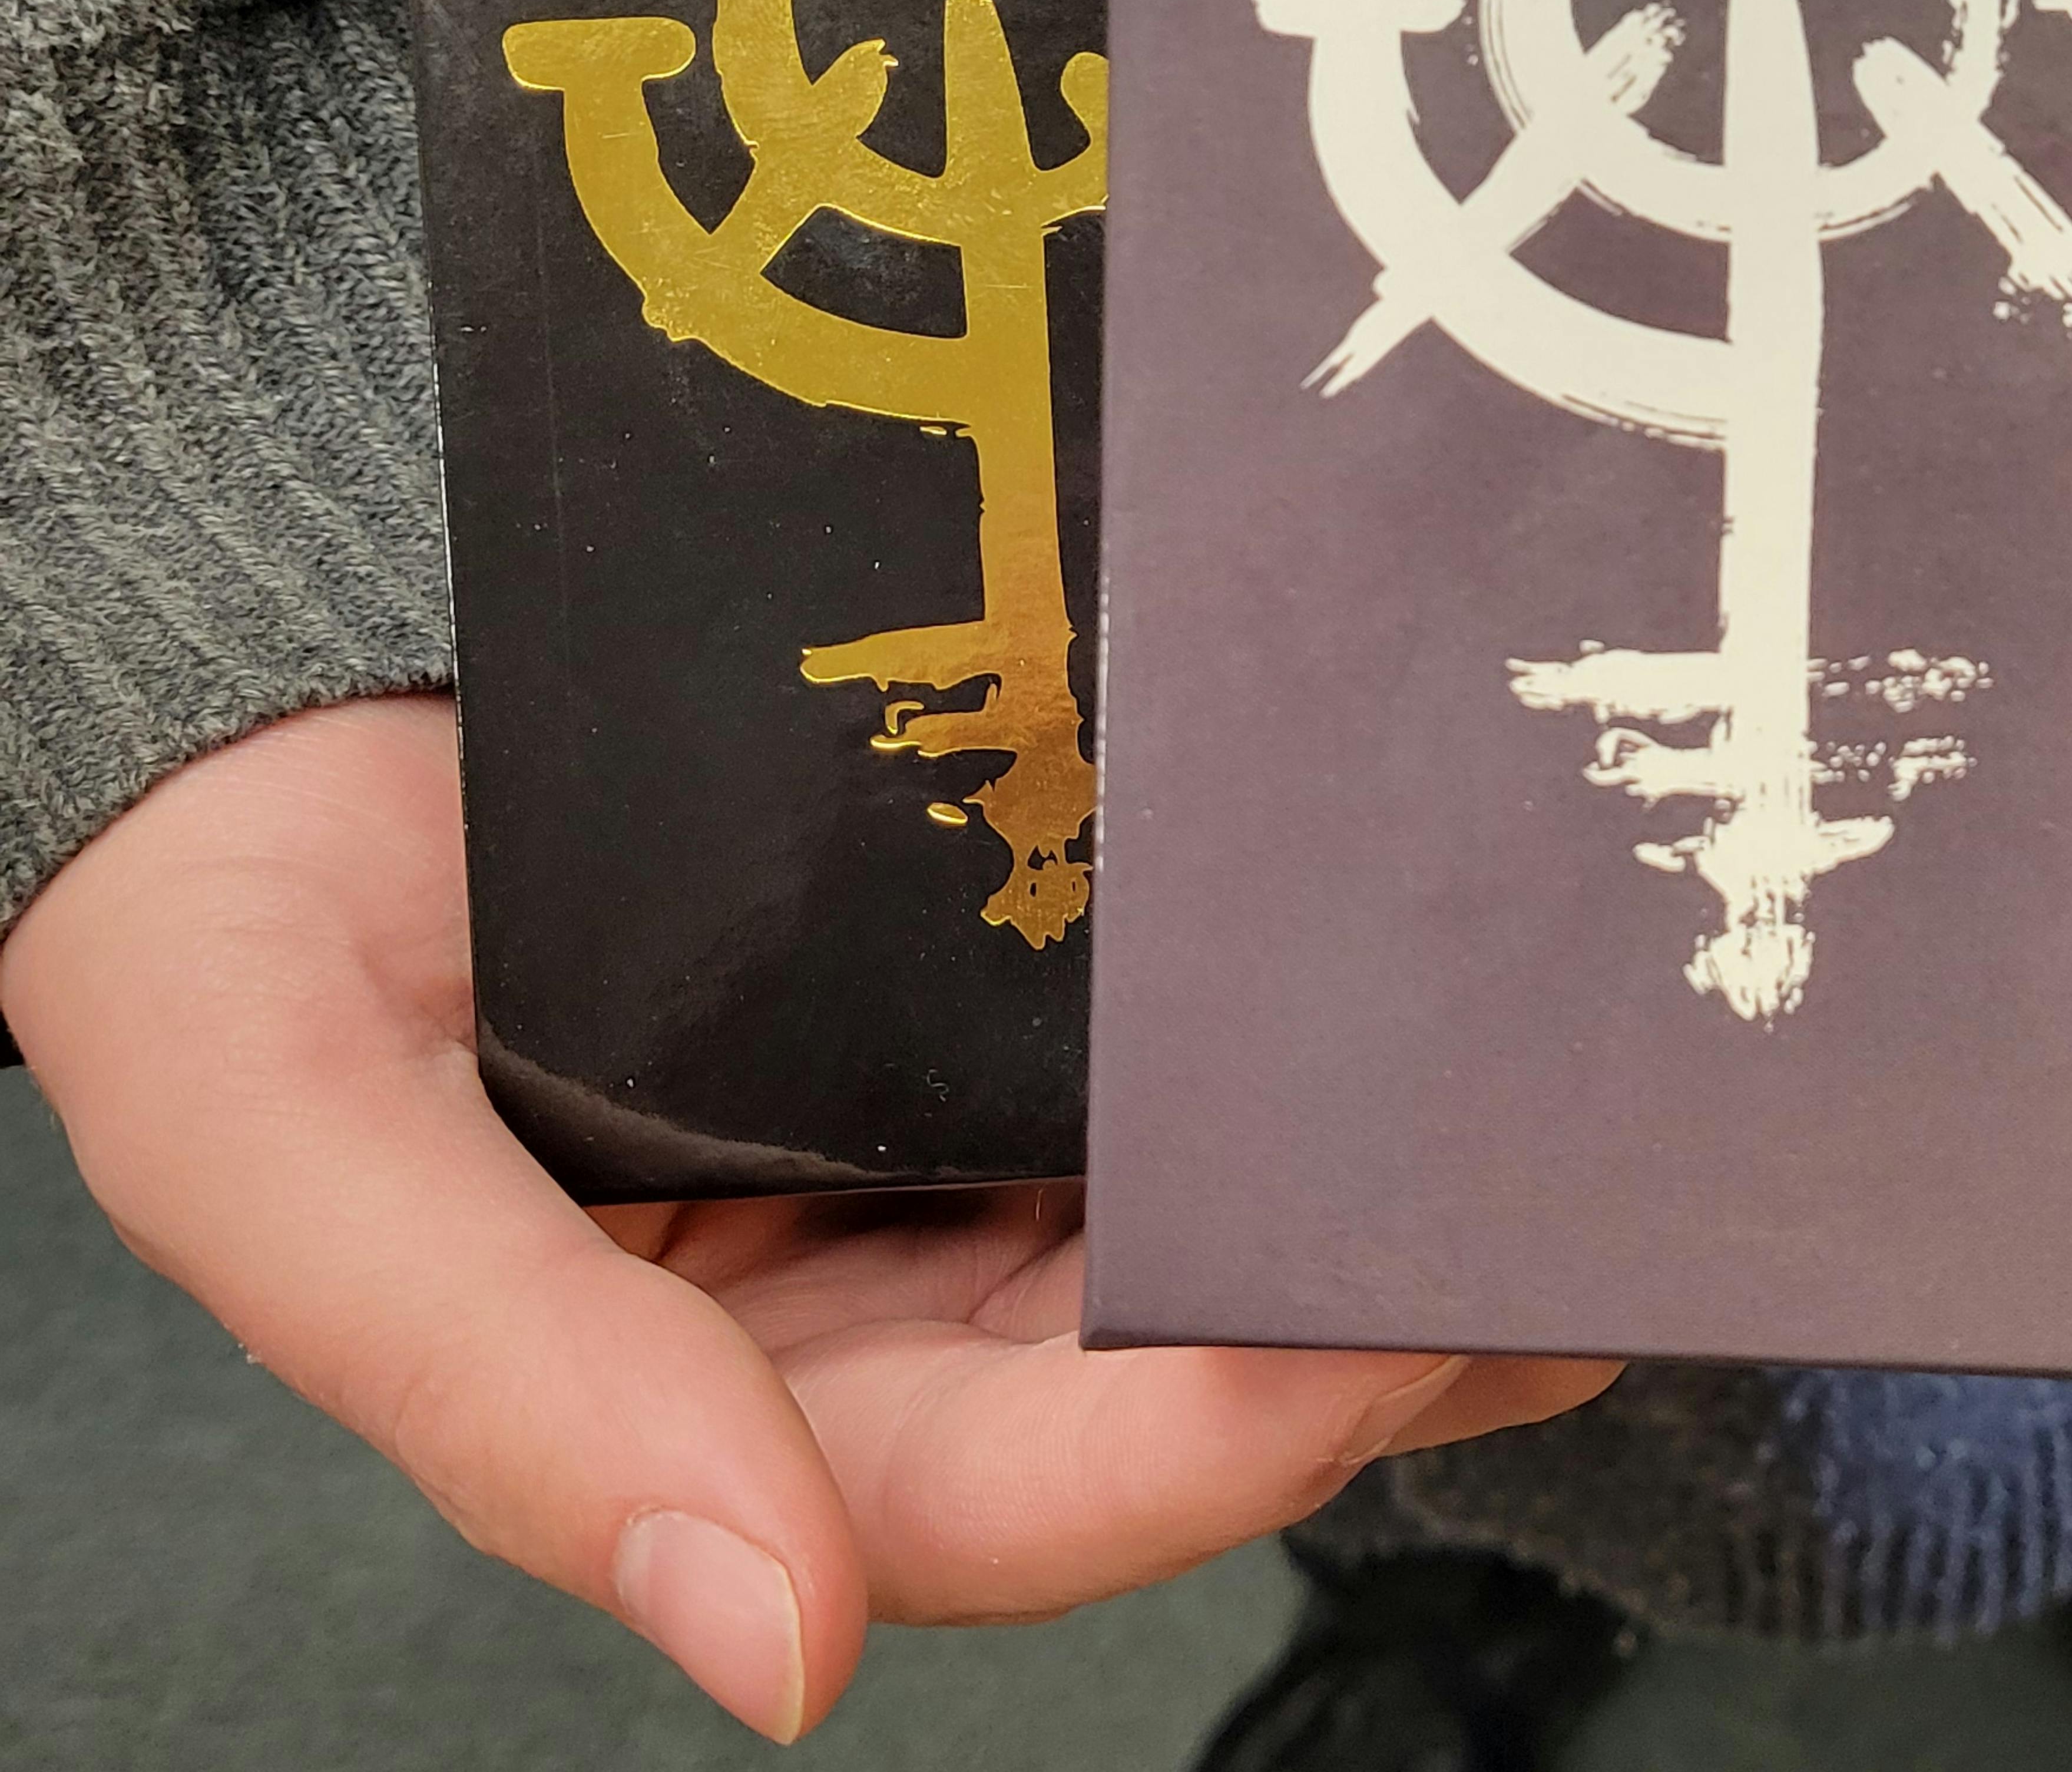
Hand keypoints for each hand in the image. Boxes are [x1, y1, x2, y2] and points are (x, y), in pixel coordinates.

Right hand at [0, 697, 1615, 1741]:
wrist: (285, 663)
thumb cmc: (240, 902)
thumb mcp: (284, 1141)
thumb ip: (501, 1385)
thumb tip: (774, 1654)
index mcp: (720, 1392)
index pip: (1000, 1489)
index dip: (1193, 1446)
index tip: (1367, 1341)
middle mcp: (874, 1299)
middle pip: (1165, 1386)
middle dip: (1378, 1340)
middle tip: (1566, 1243)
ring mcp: (958, 1149)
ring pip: (1218, 1237)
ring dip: (1399, 1219)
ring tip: (1585, 1149)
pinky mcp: (1015, 995)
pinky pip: (1197, 1068)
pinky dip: (1329, 1065)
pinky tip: (1458, 1010)